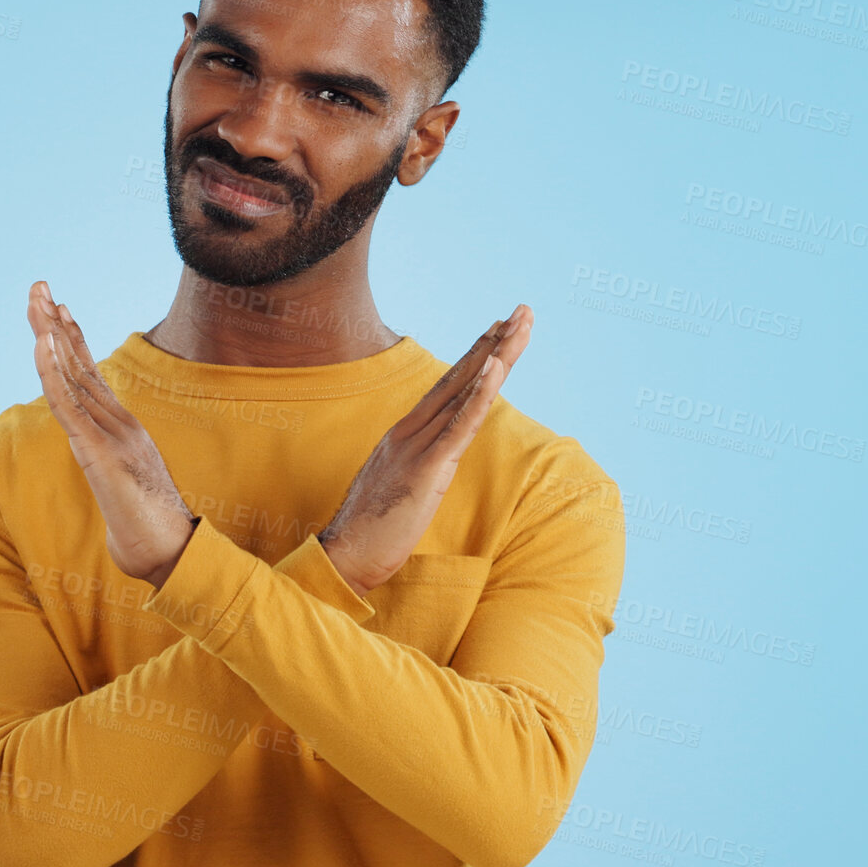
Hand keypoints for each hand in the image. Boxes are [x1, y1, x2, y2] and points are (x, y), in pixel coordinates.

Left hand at [28, 281, 198, 588]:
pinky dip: (53, 371)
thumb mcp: (123, 493)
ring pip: (73, 374)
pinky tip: (41, 344)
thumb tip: (108, 479)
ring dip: (50, 333)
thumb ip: (114, 477)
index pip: (91, 376)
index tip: (58, 309)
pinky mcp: (99, 451)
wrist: (171, 555)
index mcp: (122, 429)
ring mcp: (110, 433)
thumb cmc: (148, 533)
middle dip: (55, 323)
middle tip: (38, 285)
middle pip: (79, 363)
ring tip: (37, 299)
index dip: (72, 340)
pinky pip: (70, 404)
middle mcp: (118, 422)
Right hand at [318, 304, 533, 595]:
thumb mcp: (401, 488)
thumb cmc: (371, 530)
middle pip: (461, 378)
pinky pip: (459, 425)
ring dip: (498, 355)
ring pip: (466, 392)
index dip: (476, 356)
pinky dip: (479, 394)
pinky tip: (496, 368)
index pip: (448, 388)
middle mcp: (411, 431)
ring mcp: (417, 447)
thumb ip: (419, 466)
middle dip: (495, 342)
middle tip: (523, 310)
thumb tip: (437, 459)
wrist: (344, 555)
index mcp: (405, 435)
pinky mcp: (427, 469)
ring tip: (521, 324)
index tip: (498, 329)